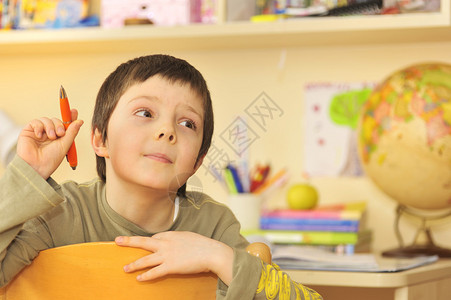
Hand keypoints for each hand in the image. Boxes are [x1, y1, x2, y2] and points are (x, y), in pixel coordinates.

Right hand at [16, 109, 82, 178]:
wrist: (36, 166)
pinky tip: (40, 136)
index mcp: (59, 137)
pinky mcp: (28, 131)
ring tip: (51, 137)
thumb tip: (80, 121)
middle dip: (60, 125)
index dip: (69, 117)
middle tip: (61, 134)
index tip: (74, 111)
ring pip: (47, 120)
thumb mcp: (65, 145)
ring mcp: (39, 132)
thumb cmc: (50, 159)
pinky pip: (35, 122)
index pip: (64, 124)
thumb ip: (72, 132)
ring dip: (50, 126)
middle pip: (56, 120)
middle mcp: (49, 134)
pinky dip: (39, 127)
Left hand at [115, 231, 232, 284]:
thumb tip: (174, 243)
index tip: (146, 245)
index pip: (155, 237)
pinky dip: (146, 276)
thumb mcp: (188, 237)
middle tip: (117, 240)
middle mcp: (166, 243)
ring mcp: (167, 255)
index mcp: (171, 235)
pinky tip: (139, 279)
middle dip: (129, 242)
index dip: (150, 242)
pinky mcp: (171, 267)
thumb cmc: (203, 245)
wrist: (211, 253)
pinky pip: (154, 272)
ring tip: (125, 268)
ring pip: (145, 260)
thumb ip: (178, 239)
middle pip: (143, 242)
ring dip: (133, 264)